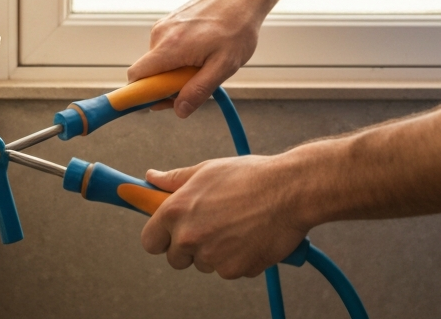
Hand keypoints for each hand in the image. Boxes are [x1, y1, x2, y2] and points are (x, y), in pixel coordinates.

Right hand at [127, 0, 271, 117]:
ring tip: (204, 63)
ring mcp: (164, 24)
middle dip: (167, 85)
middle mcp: (160, 34)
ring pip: (159, 61)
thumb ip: (198, 90)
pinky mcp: (170, 20)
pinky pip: (166, 48)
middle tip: (195, 83)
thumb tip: (179, 110)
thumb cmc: (238, 28)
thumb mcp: (224, 66)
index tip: (161, 102)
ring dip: (175, 70)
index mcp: (170, 47)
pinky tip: (202, 51)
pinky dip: (179, 56)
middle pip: (148, 72)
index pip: (136, 76)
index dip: (142, 94)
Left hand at [140, 155, 308, 278]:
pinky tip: (250, 236)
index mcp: (177, 211)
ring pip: (205, 264)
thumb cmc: (251, 177)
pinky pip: (229, 270)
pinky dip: (238, 258)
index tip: (170, 233)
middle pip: (176, 258)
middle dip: (189, 247)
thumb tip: (152, 178)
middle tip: (212, 225)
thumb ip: (175, 180)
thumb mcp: (207, 170)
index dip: (161, 237)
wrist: (290, 191)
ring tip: (237, 225)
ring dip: (216, 252)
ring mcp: (211, 257)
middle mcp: (189, 237)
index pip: (150, 241)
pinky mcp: (234, 270)